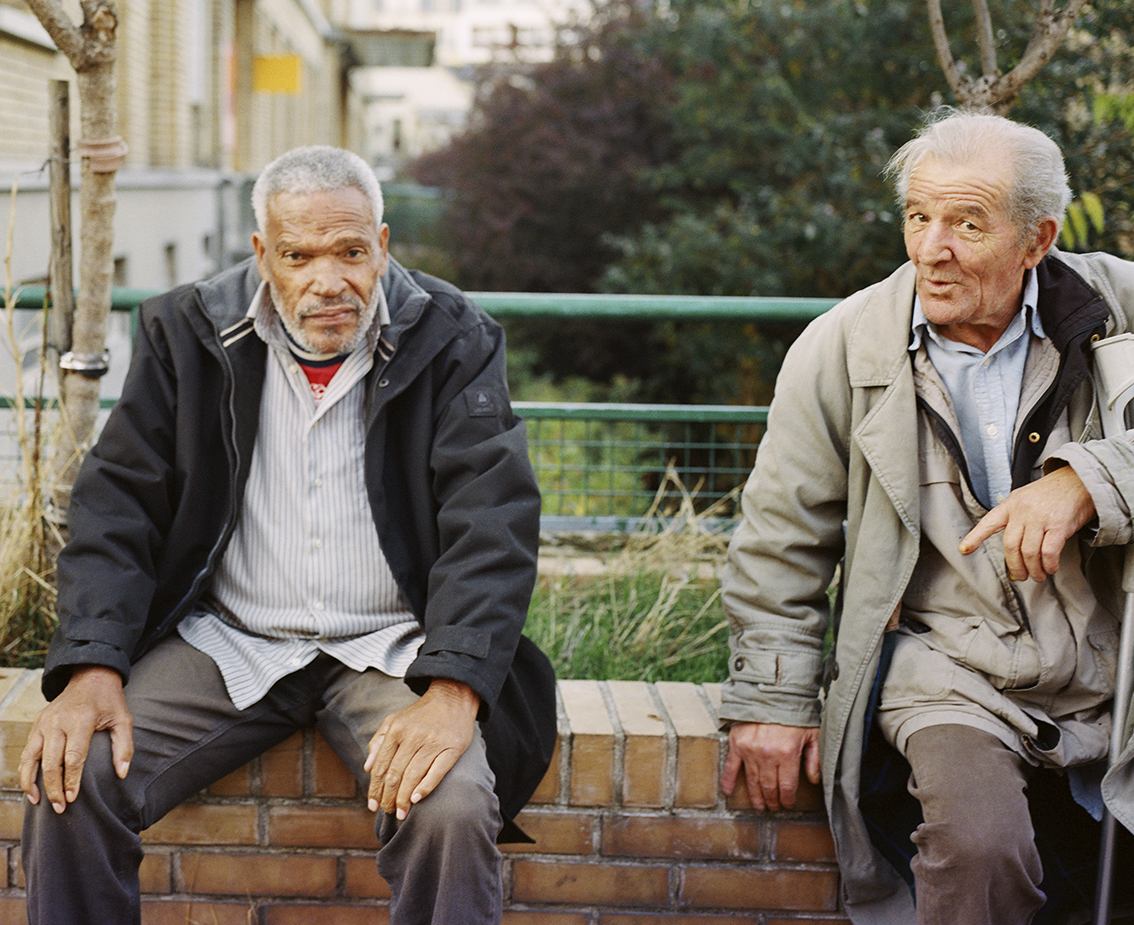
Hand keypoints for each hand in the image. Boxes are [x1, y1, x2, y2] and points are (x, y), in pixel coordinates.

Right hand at [19, 666, 132, 812]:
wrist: (91, 676)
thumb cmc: (109, 701)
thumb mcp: (123, 719)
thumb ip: (124, 747)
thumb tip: (122, 773)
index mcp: (80, 720)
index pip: (72, 758)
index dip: (71, 781)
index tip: (72, 798)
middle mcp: (58, 722)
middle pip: (50, 762)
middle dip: (53, 788)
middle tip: (59, 808)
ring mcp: (44, 722)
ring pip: (31, 758)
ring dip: (31, 782)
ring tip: (38, 801)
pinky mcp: (37, 723)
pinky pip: (27, 751)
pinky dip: (25, 769)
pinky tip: (30, 785)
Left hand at [364, 678, 478, 819]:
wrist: (452, 698)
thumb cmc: (420, 714)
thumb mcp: (394, 720)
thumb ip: (378, 742)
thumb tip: (367, 768)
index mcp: (396, 730)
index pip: (381, 766)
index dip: (375, 789)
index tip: (372, 805)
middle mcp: (413, 736)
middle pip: (396, 774)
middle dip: (389, 797)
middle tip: (387, 812)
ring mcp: (433, 742)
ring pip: (413, 776)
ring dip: (404, 798)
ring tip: (401, 813)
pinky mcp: (451, 748)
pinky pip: (437, 772)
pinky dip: (425, 787)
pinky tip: (416, 799)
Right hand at [721, 721, 819, 811]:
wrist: (771, 693)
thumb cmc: (793, 713)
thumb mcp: (812, 734)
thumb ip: (814, 758)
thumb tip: (814, 780)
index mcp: (787, 754)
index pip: (787, 786)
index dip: (787, 799)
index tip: (787, 804)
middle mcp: (767, 755)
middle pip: (769, 787)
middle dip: (772, 800)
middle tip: (774, 807)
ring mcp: (750, 751)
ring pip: (753, 781)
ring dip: (756, 796)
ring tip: (759, 806)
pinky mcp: (737, 744)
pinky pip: (731, 766)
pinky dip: (728, 780)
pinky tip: (728, 792)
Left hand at [959, 465, 1095, 581]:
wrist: (1080, 480)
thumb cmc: (1053, 493)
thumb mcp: (1026, 498)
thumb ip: (1017, 518)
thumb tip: (1014, 549)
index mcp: (1011, 504)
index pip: (989, 522)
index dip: (975, 537)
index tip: (964, 550)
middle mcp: (1022, 511)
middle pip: (1010, 545)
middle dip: (1014, 566)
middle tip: (1020, 576)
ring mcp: (1040, 517)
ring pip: (1029, 552)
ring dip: (1033, 569)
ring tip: (1038, 576)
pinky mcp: (1059, 525)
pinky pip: (1049, 552)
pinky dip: (1048, 564)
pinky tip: (1050, 568)